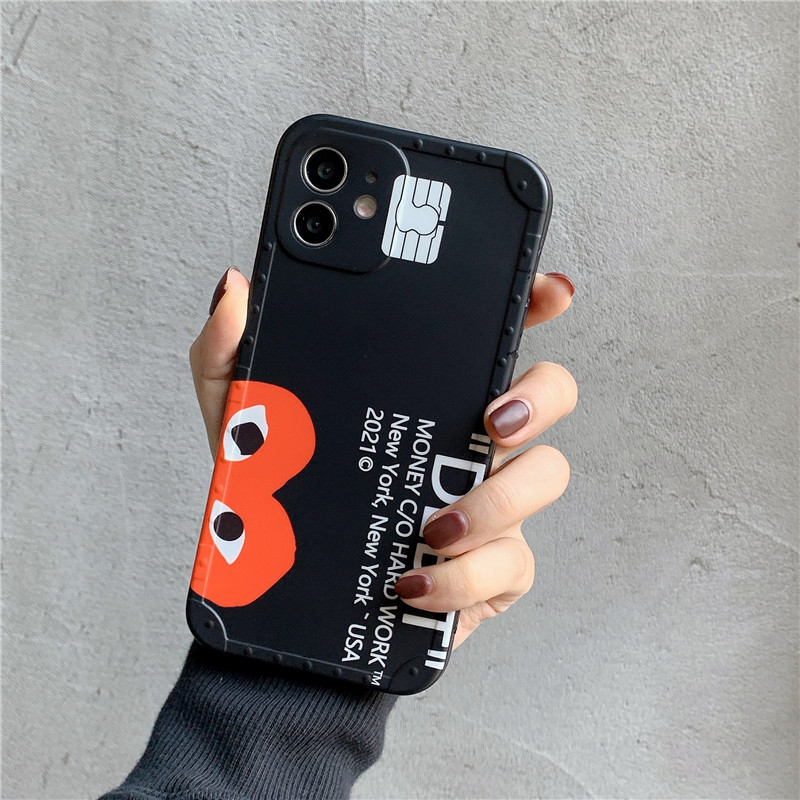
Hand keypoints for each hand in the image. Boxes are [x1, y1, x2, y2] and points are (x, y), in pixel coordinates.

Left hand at [190, 267, 575, 648]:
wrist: (282, 602)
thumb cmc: (273, 503)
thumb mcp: (238, 425)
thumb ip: (227, 355)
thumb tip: (236, 290)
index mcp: (424, 395)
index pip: (488, 337)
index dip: (530, 305)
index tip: (547, 291)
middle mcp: (466, 440)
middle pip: (549, 393)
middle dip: (540, 395)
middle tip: (491, 419)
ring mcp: (487, 503)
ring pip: (546, 475)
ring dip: (501, 498)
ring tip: (434, 525)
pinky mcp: (487, 569)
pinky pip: (509, 565)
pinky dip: (463, 578)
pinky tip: (412, 582)